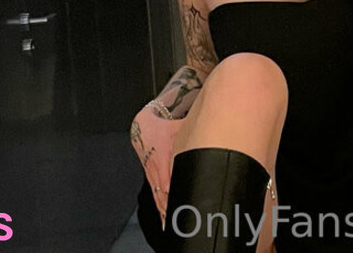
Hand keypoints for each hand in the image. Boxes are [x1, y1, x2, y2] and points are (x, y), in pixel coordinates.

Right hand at [130, 103, 185, 225]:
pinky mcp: (152, 180)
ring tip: (176, 228)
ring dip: (167, 213)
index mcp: (162, 156)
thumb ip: (192, 128)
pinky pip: (156, 198)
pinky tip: (166, 223)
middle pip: (164, 193)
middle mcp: (156, 169)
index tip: (183, 201)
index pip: (167, 178)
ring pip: (159, 198)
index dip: (174, 191)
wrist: (142, 130)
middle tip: (183, 220)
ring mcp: (153, 176)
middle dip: (173, 207)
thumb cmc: (161, 128)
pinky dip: (161, 211)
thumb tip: (210, 125)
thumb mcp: (177, 126)